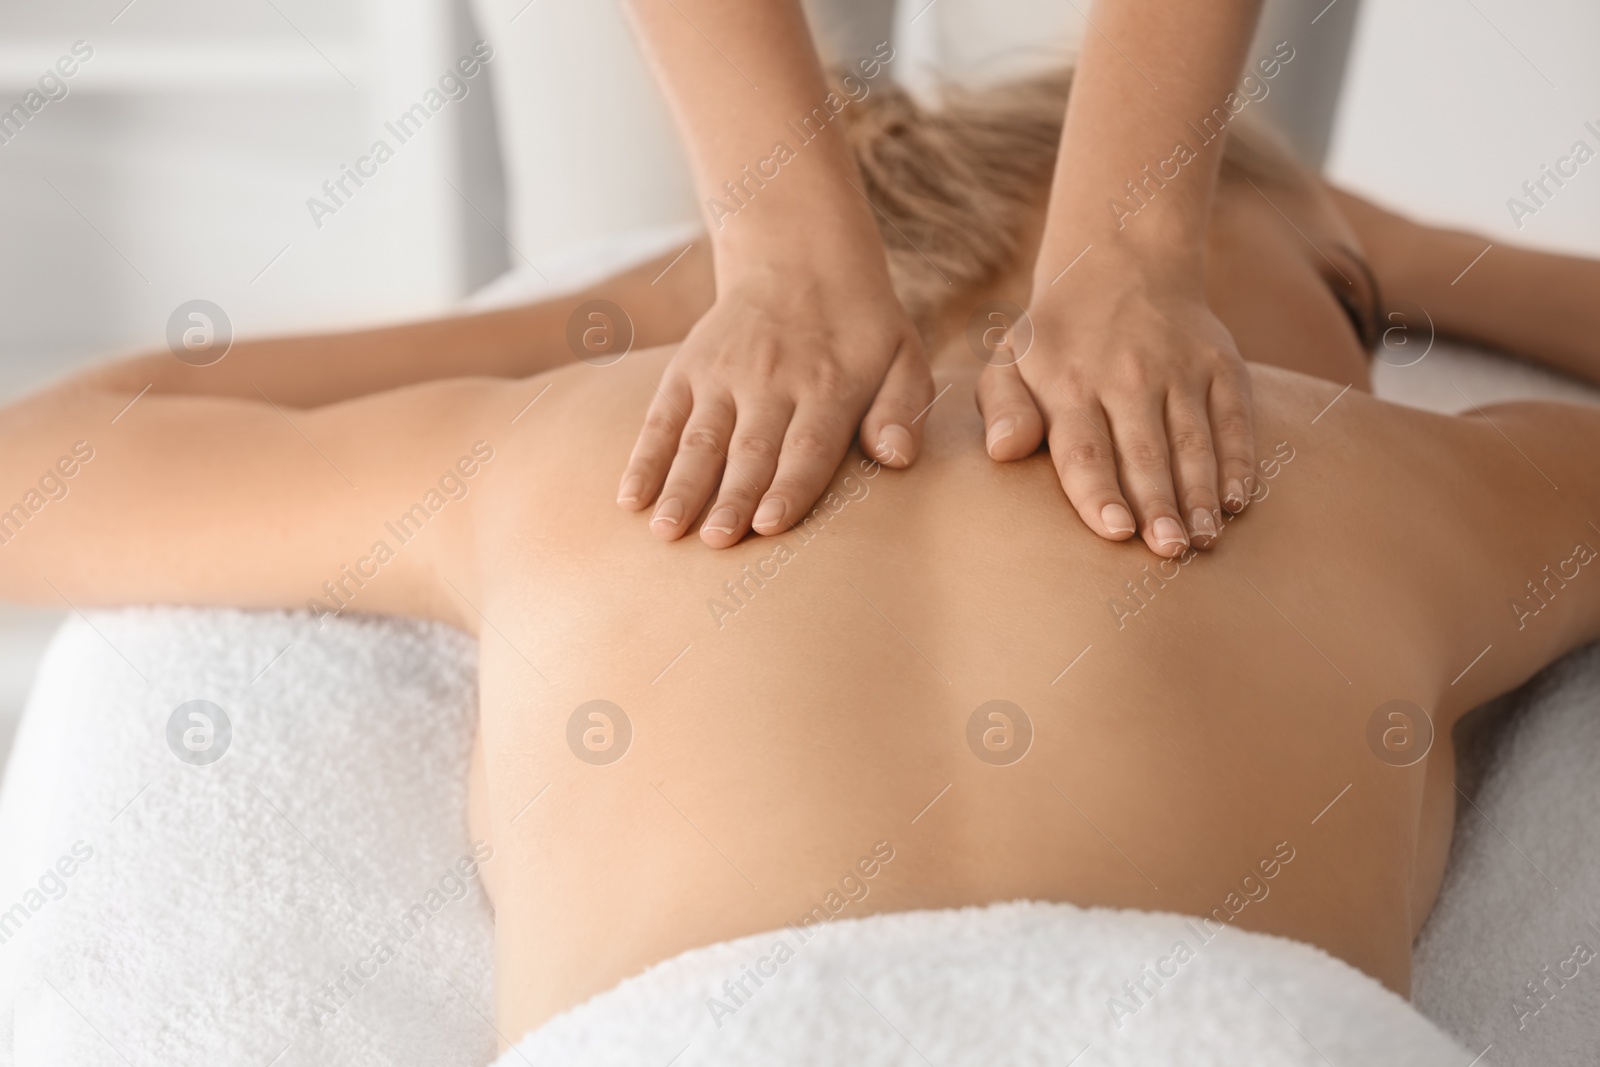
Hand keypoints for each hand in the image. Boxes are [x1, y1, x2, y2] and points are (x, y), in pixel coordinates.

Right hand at [617, 263, 932, 546]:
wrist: (798, 257)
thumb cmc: (861, 329)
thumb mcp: (904, 357)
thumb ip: (904, 409)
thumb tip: (898, 457)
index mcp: (830, 385)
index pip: (807, 446)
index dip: (790, 487)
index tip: (770, 525)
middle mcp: (772, 380)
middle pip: (750, 449)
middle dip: (732, 498)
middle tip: (716, 542)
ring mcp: (724, 374)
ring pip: (700, 438)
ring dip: (682, 486)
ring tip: (665, 530)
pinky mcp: (688, 370)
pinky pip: (662, 418)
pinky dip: (644, 458)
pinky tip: (630, 498)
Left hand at [976, 266, 1255, 556]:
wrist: (1122, 262)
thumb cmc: (1055, 340)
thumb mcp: (1010, 362)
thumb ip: (1003, 410)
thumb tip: (1001, 452)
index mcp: (1069, 383)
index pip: (1085, 449)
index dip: (1099, 491)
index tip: (1115, 531)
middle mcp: (1127, 375)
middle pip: (1145, 453)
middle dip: (1158, 506)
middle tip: (1167, 551)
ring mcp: (1179, 368)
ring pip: (1193, 441)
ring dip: (1200, 494)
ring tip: (1202, 540)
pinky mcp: (1221, 363)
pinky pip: (1234, 419)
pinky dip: (1239, 460)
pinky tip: (1236, 500)